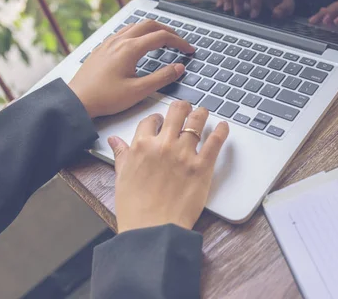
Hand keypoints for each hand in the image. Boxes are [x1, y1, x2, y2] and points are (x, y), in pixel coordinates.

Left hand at [69, 20, 194, 117]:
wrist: (76, 101)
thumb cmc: (104, 98)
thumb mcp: (138, 91)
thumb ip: (162, 78)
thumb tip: (179, 68)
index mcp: (130, 48)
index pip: (162, 37)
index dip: (179, 42)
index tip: (189, 50)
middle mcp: (119, 41)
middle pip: (149, 25)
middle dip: (168, 30)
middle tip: (179, 41)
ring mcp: (109, 42)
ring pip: (136, 26)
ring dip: (152, 29)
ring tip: (163, 39)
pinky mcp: (102, 48)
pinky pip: (124, 31)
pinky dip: (138, 32)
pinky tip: (139, 44)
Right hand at [108, 101, 229, 231]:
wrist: (152, 229)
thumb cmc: (135, 208)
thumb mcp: (121, 178)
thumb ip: (121, 155)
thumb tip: (114, 141)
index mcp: (141, 146)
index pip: (150, 120)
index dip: (157, 118)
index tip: (161, 121)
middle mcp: (163, 145)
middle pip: (176, 112)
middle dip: (181, 107)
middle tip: (185, 109)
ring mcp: (184, 154)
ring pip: (196, 121)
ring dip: (201, 113)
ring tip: (203, 112)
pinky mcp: (202, 167)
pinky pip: (215, 141)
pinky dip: (221, 130)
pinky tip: (223, 126)